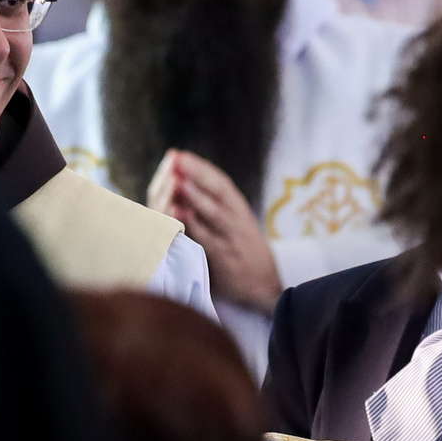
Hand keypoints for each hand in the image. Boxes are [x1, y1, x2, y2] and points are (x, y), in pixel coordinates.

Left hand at [146, 149, 281, 312]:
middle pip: (219, 191)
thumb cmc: (241, 250)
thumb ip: (211, 207)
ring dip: (196, 197)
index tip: (180, 155)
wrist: (265, 285)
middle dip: (198, 173)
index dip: (201, 168)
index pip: (221, 182)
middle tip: (178, 159)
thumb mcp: (232, 224)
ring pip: (215, 213)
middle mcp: (238, 219)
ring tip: (178, 182)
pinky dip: (194, 226)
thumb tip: (176, 185)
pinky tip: (179, 214)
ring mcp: (232, 238)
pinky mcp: (225, 257)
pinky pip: (208, 239)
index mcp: (238, 208)